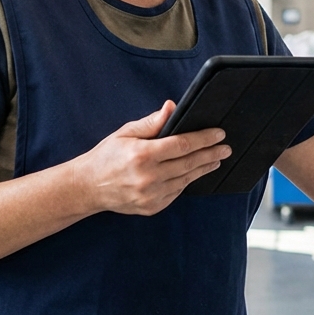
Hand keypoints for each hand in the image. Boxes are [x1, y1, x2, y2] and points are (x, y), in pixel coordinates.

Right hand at [71, 101, 230, 216]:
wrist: (88, 187)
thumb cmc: (107, 156)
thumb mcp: (126, 132)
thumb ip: (152, 122)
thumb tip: (171, 107)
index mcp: (142, 155)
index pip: (182, 145)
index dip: (204, 138)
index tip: (219, 134)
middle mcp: (148, 177)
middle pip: (189, 163)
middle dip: (211, 154)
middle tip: (225, 148)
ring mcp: (151, 195)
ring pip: (186, 179)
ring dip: (203, 168)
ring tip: (215, 160)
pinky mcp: (152, 207)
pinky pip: (176, 192)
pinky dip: (187, 181)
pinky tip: (193, 172)